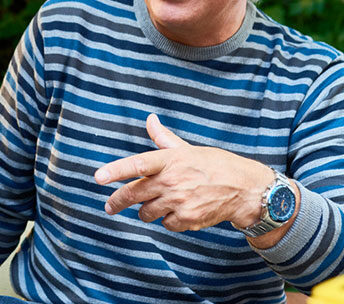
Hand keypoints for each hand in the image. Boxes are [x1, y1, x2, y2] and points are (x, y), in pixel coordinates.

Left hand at [93, 114, 272, 231]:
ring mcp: (179, 201)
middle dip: (117, 202)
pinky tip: (179, 211)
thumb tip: (150, 119)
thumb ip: (164, 138)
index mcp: (171, 160)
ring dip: (146, 211)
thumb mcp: (188, 148)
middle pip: (134, 194)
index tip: (98, 178)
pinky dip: (167, 220)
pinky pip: (165, 224)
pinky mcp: (187, 219)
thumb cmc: (215, 165)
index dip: (116, 171)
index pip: (137, 165)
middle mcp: (172, 180)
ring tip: (157, 204)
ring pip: (146, 212)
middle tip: (109, 206)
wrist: (245, 189)